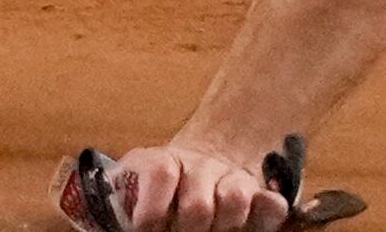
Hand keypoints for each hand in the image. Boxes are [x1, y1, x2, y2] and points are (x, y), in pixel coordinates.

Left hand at [59, 140, 291, 231]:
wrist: (200, 160)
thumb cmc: (158, 187)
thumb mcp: (133, 185)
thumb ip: (123, 200)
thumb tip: (115, 224)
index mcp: (160, 161)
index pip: (159, 174)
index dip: (152, 211)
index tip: (145, 230)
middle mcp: (198, 165)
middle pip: (198, 206)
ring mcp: (231, 176)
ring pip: (235, 201)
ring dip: (223, 227)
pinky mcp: (259, 191)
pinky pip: (271, 204)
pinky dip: (263, 219)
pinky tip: (246, 228)